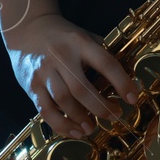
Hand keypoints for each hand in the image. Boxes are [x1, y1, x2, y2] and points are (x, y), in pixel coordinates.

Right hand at [4, 13, 142, 138]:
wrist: (27, 28)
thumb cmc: (64, 36)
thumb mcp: (86, 37)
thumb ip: (103, 55)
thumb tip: (128, 80)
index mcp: (80, 43)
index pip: (105, 63)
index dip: (122, 82)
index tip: (133, 98)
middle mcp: (61, 57)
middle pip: (81, 88)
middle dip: (100, 107)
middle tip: (113, 116)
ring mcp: (43, 72)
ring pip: (62, 100)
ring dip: (79, 118)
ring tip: (92, 128)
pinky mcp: (31, 85)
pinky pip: (45, 109)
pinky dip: (60, 124)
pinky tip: (73, 131)